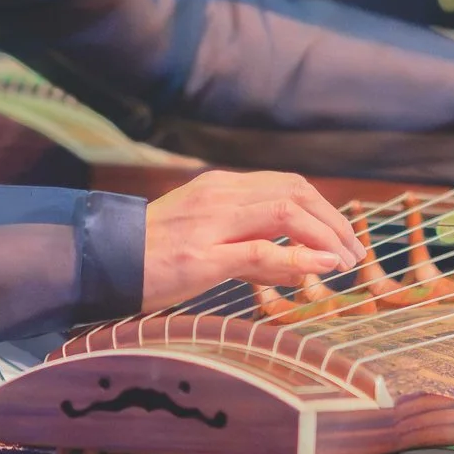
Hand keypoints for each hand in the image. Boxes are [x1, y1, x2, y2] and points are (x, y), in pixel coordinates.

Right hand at [142, 170, 365, 312]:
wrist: (100, 262)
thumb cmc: (150, 254)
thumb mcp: (204, 238)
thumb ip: (249, 248)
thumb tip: (300, 266)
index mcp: (219, 187)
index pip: (286, 185)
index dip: (323, 208)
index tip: (341, 236)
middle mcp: (219, 196)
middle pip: (295, 193)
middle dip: (333, 221)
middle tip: (353, 251)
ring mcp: (211, 224)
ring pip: (286, 213)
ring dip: (325, 237)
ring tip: (344, 261)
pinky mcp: (202, 257)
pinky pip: (261, 252)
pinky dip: (298, 258)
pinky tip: (321, 269)